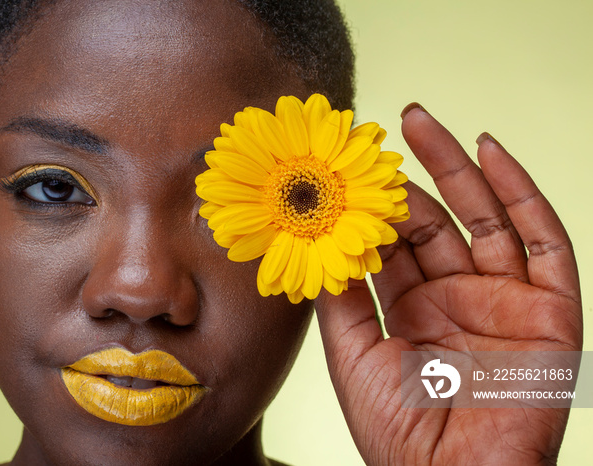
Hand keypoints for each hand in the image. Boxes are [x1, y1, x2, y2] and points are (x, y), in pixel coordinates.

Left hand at [314, 103, 582, 464]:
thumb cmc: (398, 430)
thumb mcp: (354, 355)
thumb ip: (339, 297)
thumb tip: (317, 241)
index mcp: (412, 309)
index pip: (392, 243)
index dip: (371, 206)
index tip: (345, 168)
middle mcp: (456, 296)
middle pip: (433, 220)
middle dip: (406, 176)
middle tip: (377, 134)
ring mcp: (502, 298)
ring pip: (481, 215)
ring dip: (454, 165)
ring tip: (418, 122)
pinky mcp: (549, 308)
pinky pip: (542, 240)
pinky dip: (520, 192)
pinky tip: (489, 149)